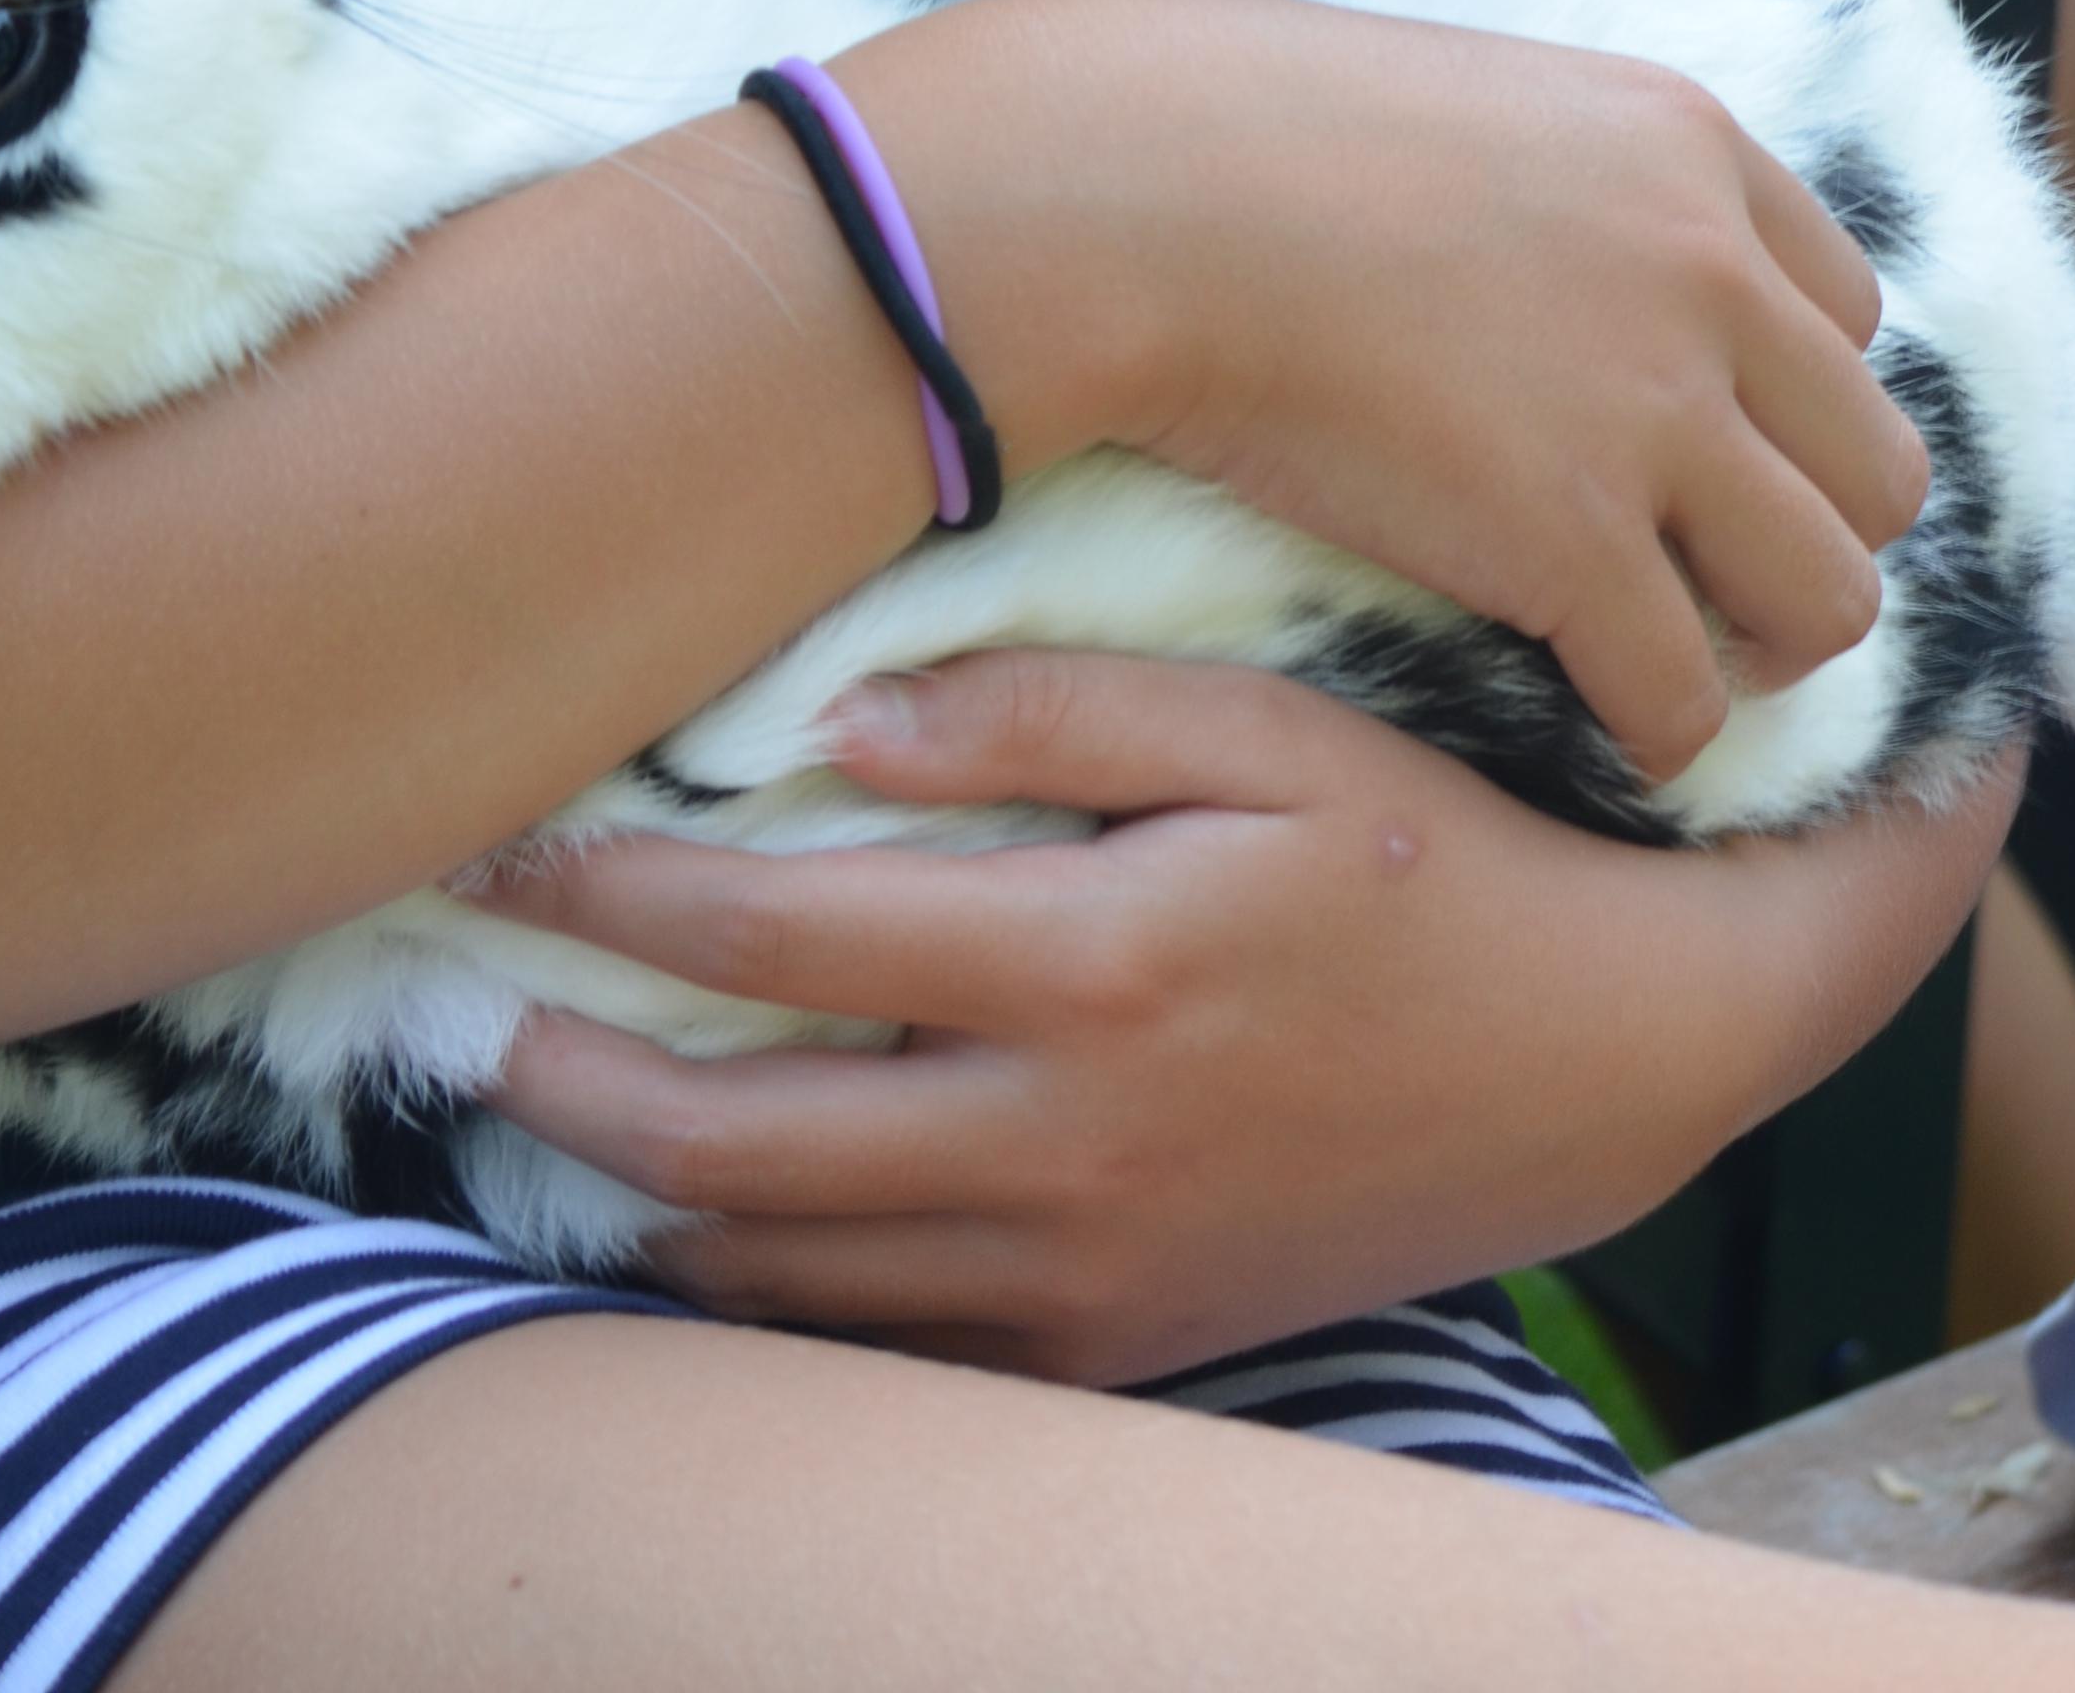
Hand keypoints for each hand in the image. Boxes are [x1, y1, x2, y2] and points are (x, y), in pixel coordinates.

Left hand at [476, 643, 2013, 1388]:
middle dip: (572, 1082)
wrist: (1602, 1059)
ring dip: (644, 1203)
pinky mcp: (1120, 1350)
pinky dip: (771, 1308)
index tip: (512, 851)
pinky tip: (705, 1234)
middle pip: (739, 1145)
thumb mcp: (1263, 730)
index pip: (778, 939)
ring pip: (791, 1282)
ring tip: (548, 1121)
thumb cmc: (1427, 860)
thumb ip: (1042, 714)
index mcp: (1096, 968)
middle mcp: (1070, 1146)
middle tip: (471, 1018)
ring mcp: (1091, 1274)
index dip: (615, 898)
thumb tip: (828, 731)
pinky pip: (894, 1360)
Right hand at [864, 0, 1930, 787]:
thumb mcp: (1464, 103)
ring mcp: (1656, 414)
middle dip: (1804, 534)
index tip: (1715, 454)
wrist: (1131, 195)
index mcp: (1688, 147)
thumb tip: (1557, 268)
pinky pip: (1685, 697)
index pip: (1847, 314)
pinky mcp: (1574, 544)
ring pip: (1833, 596)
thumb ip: (1563, 185)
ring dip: (1760, 646)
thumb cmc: (1233, 135)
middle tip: (1709, 578)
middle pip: (1876, 466)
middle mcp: (1712, 275)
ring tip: (1673, 660)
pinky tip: (1587, 716)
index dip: (1786, 403)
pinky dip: (1651, 729)